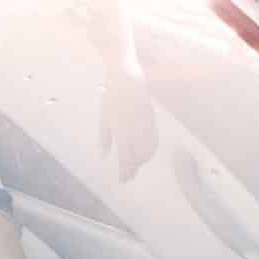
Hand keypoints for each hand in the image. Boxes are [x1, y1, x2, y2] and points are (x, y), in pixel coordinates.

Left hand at [99, 64, 159, 183]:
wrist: (126, 79)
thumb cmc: (111, 97)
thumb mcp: (104, 118)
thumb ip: (105, 137)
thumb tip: (104, 155)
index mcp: (120, 132)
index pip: (125, 158)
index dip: (125, 171)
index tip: (124, 180)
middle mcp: (134, 131)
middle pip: (138, 157)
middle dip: (134, 168)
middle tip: (129, 174)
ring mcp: (145, 125)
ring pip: (148, 150)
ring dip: (142, 160)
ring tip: (136, 165)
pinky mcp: (152, 119)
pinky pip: (154, 139)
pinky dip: (150, 149)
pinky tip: (146, 152)